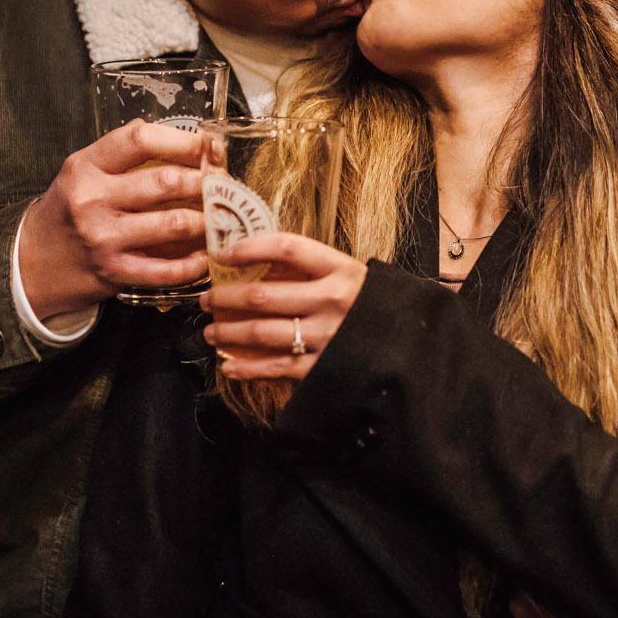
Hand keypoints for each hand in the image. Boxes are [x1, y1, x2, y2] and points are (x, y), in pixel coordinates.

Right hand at [16, 120, 207, 319]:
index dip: (183, 140)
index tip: (208, 145)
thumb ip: (123, 152)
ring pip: (173, 224)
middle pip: (166, 182)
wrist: (33, 262)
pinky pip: (166, 269)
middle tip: (222, 184)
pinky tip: (205, 255)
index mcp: (86, 166)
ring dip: (206, 220)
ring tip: (219, 216)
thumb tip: (179, 136)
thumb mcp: (83, 171)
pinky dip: (194, 263)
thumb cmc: (68, 210)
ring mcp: (103, 238)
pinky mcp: (114, 272)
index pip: (140, 140)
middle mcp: (92, 200)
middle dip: (205, 181)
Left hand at [202, 232, 365, 379]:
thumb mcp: (352, 276)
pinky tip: (229, 367)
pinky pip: (275, 368)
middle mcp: (332, 301)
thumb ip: (314, 269)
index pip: (288, 248)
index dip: (250, 247)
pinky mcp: (322, 367)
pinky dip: (247, 369)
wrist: (411, 346)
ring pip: (261, 333)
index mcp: (341, 270)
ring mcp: (327, 336)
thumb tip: (259, 260)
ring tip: (211, 331)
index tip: (224, 253)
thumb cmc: (374, 306)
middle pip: (263, 295)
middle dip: (225, 298)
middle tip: (207, 300)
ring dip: (229, 333)